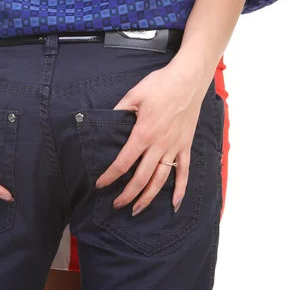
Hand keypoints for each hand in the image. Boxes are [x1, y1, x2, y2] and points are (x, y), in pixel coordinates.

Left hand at [95, 55, 212, 215]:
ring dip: (148, 197)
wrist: (188, 80)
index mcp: (143, 133)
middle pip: (141, 178)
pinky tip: (175, 203)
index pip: (123, 162)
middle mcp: (159, 145)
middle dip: (127, 194)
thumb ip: (119, 111)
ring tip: (137, 209)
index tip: (101, 184)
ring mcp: (174, 147)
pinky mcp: (185, 146)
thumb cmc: (160, 85)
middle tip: (117, 205)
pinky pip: (184, 171)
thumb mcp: (133, 95)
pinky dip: (180, 189)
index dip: (111, 176)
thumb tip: (107, 123)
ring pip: (160, 179)